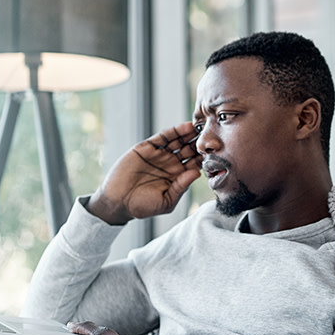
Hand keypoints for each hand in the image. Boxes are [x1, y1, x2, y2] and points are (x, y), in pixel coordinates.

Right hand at [87, 123, 203, 224]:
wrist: (117, 202)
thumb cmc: (141, 207)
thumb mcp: (166, 201)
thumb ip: (181, 187)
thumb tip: (196, 173)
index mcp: (176, 178)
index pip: (194, 164)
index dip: (204, 159)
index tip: (217, 154)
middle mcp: (169, 164)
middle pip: (188, 150)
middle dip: (199, 143)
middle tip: (212, 136)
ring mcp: (158, 155)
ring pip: (178, 141)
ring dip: (189, 135)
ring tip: (202, 127)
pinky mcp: (146, 148)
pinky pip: (162, 137)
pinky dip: (175, 131)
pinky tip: (187, 127)